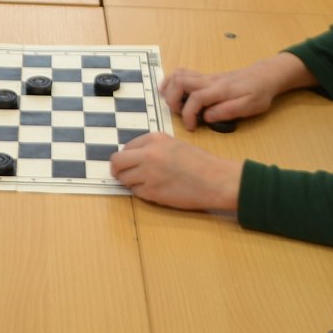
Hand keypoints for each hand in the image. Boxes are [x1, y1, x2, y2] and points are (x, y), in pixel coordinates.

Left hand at [111, 132, 242, 210]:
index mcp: (155, 139)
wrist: (215, 180)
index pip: (126, 147)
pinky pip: (136, 192)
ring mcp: (148, 174)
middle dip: (118, 169)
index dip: (128, 157)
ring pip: (124, 179)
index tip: (132, 163)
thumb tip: (133, 157)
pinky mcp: (151, 192)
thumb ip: (153, 147)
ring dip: (131, 182)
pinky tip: (157, 190)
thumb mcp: (175, 144)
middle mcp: (147, 154)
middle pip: (116, 162)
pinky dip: (142, 192)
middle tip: (123, 174)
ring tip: (147, 183)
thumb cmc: (200, 162)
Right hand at [159, 52, 312, 129]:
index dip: (188, 114)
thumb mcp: (250, 106)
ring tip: (171, 104)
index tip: (191, 128)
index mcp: (220, 90)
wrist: (264, 76)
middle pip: (180, 81)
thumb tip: (207, 117)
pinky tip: (172, 93)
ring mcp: (206, 77)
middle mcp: (209, 80)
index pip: (196, 98)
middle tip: (178, 114)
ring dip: (169, 88)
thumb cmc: (259, 93)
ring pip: (179, 74)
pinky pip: (183, 74)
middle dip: (172, 99)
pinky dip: (172, 82)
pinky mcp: (205, 77)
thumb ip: (228, 111)